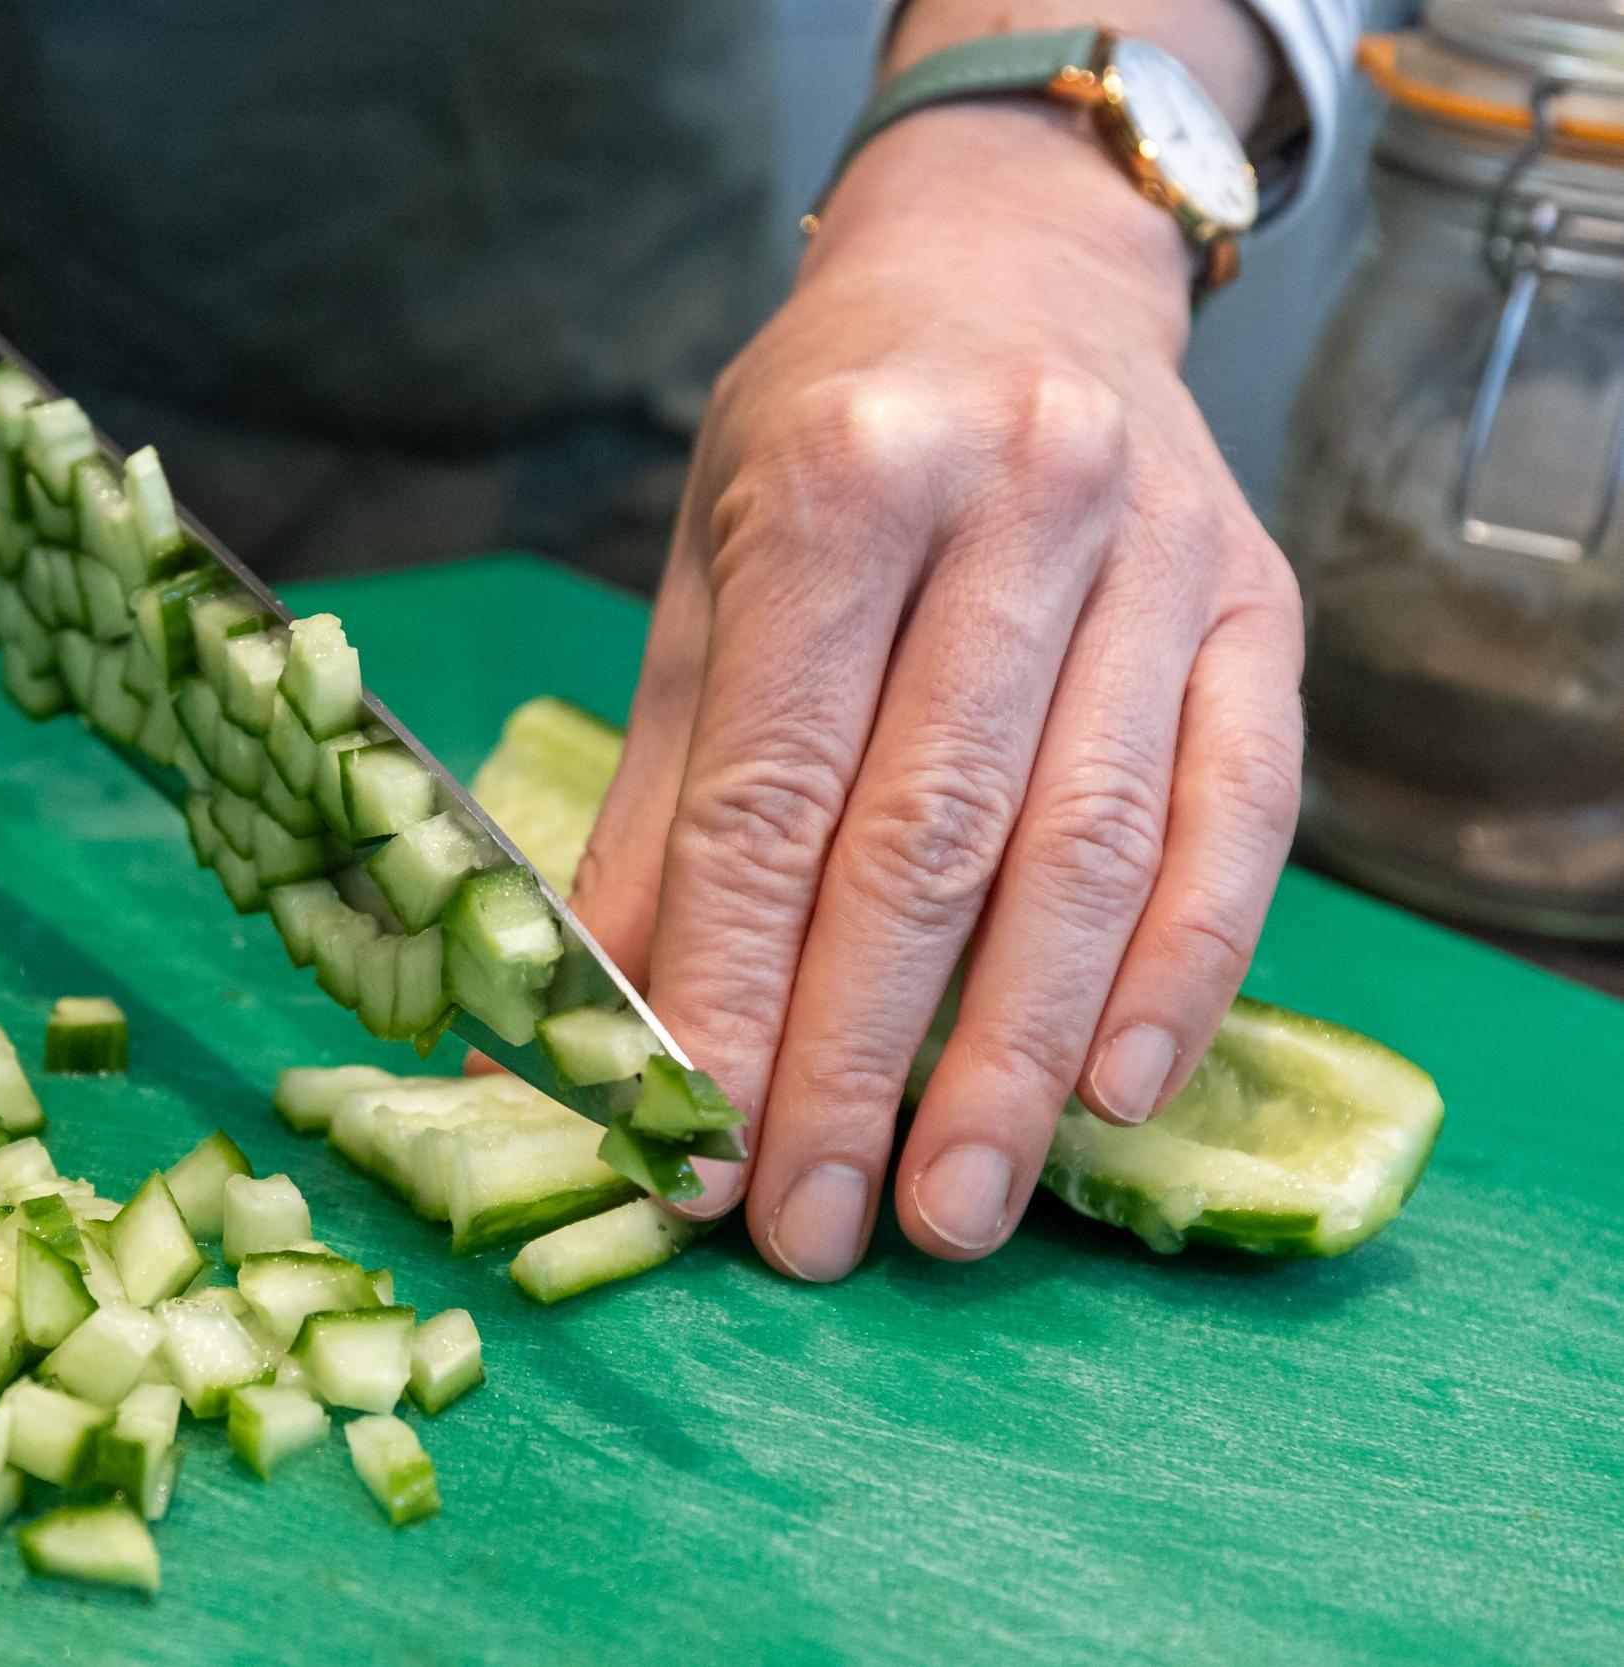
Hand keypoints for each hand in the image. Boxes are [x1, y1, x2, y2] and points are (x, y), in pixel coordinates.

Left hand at [568, 102, 1303, 1278]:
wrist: (1009, 271)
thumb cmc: (820, 442)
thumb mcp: (698, 581)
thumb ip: (650, 806)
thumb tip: (566, 1031)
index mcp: (841, 478)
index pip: (771, 792)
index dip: (728, 990)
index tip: (692, 1148)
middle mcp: (1019, 501)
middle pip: (929, 840)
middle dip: (859, 1059)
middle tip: (810, 1229)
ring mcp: (1165, 556)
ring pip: (1090, 851)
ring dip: (1016, 1060)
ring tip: (951, 1211)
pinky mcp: (1266, 613)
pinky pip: (1238, 821)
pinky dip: (1180, 973)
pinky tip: (1116, 1098)